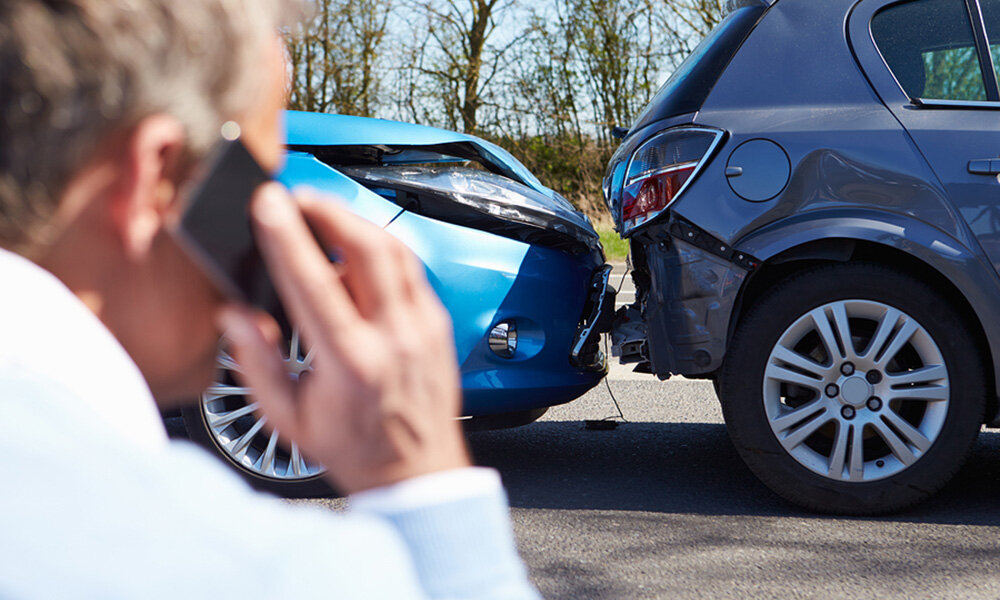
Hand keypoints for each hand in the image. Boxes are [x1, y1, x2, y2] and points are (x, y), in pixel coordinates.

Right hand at [218, 183, 469, 493]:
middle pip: (367, 248)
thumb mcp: (289, 418)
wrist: (417, 472)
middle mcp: (394, 338)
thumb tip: (234, 315)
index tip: (268, 203)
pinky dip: (381, 249)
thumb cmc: (354, 448)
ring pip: (395, 250)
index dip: (287, 236)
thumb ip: (257, 363)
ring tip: (323, 215)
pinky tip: (357, 251)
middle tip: (297, 197)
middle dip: (328, 209)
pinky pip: (411, 269)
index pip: (315, 282)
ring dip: (356, 222)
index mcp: (351, 362)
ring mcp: (423, 327)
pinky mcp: (438, 323)